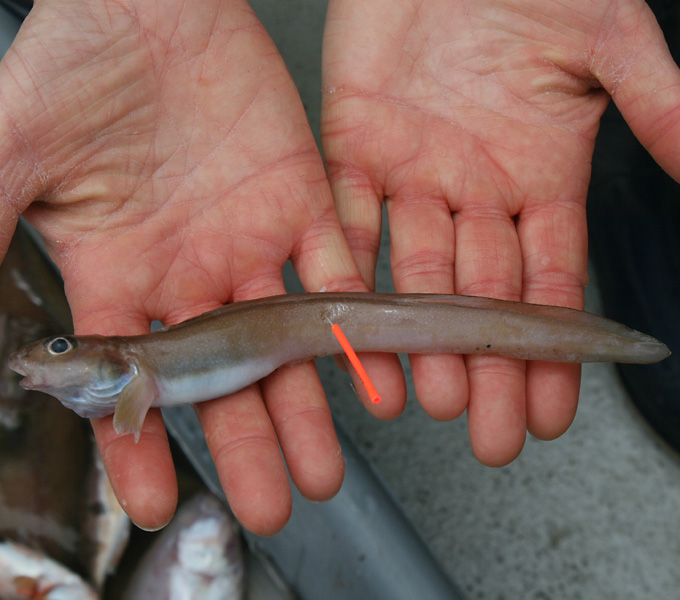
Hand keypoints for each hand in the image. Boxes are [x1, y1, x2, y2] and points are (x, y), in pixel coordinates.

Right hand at [0, 0, 403, 534]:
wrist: (152, 7)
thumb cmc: (79, 67)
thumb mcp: (15, 154)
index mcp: (123, 276)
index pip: (132, 382)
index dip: (139, 443)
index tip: (156, 499)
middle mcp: (192, 274)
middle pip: (222, 380)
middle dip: (246, 445)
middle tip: (270, 503)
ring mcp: (251, 244)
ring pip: (283, 343)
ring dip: (305, 406)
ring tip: (324, 469)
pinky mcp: (303, 204)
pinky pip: (334, 273)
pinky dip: (350, 325)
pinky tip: (370, 375)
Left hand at [322, 0, 679, 464]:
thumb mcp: (606, 38)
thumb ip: (652, 104)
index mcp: (539, 175)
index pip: (549, 283)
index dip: (550, 348)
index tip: (550, 410)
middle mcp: (475, 190)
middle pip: (484, 298)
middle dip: (488, 368)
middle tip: (489, 433)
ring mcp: (414, 175)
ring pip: (419, 275)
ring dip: (422, 340)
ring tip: (428, 401)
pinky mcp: (354, 149)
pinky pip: (351, 222)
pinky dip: (351, 275)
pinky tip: (357, 328)